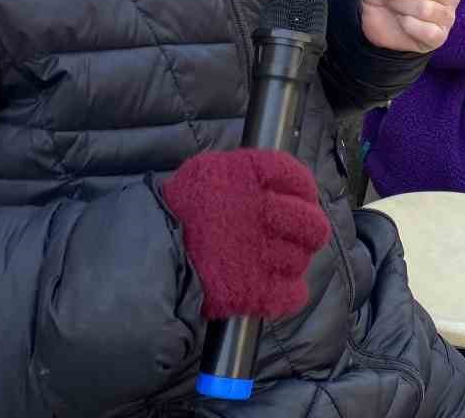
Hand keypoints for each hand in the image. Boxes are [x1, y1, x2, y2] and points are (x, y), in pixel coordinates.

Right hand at [163, 149, 329, 319]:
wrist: (150, 253)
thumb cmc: (180, 210)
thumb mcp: (208, 171)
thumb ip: (246, 172)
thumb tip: (274, 178)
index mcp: (251, 176)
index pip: (297, 178)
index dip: (302, 190)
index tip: (297, 199)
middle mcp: (265, 212)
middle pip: (313, 225)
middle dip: (308, 230)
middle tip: (292, 234)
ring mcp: (264, 255)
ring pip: (302, 260)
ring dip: (291, 260)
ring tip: (268, 259)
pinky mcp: (259, 292)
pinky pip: (294, 294)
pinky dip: (287, 292)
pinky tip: (271, 285)